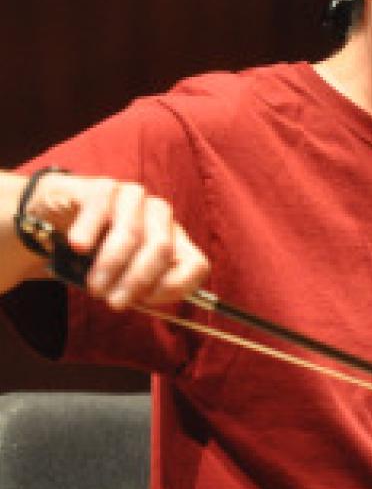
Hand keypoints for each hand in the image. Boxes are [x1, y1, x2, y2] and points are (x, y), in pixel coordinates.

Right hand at [25, 171, 208, 310]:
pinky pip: (101, 206)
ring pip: (132, 231)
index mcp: (174, 240)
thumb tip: (148, 301)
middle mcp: (160, 215)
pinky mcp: (104, 187)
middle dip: (136, 280)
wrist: (57, 216)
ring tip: (94, 285)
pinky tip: (79, 247)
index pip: (197, 265)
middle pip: (163, 248)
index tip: (145, 301)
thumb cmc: (95, 253)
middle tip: (112, 300)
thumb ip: (141, 291)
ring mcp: (134, 198)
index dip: (175, 287)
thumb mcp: (122, 278)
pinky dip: (89, 230)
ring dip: (111, 264)